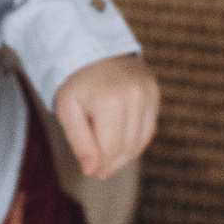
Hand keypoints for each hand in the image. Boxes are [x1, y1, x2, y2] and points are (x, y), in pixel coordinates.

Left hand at [52, 53, 158, 178]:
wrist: (95, 51)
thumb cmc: (78, 84)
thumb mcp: (67, 110)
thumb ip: (79, 141)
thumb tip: (91, 170)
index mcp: (110, 101)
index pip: (110, 149)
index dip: (101, 165)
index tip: (93, 171)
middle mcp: (135, 96)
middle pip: (128, 147)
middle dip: (113, 162)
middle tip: (100, 169)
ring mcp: (149, 94)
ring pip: (141, 141)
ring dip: (126, 155)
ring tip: (109, 155)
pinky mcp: (156, 93)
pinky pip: (149, 129)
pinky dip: (136, 141)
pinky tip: (122, 140)